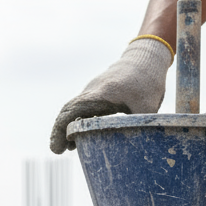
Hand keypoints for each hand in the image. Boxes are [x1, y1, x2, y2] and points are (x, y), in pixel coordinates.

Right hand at [50, 38, 171, 153]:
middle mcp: (92, 90)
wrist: (147, 55)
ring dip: (68, 127)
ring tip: (69, 148)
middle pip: (68, 110)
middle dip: (60, 131)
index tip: (57, 149)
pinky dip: (77, 120)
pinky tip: (80, 135)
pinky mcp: (98, 92)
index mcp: (102, 94)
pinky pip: (82, 107)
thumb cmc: (148, 80)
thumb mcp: (149, 107)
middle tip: (58, 151)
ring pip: (73, 108)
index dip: (61, 130)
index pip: (72, 111)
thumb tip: (138, 151)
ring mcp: (93, 90)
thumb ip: (140, 128)